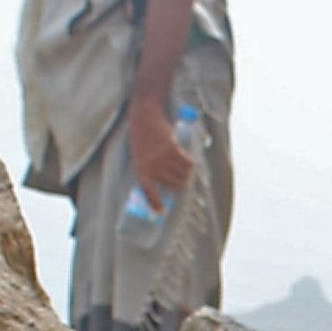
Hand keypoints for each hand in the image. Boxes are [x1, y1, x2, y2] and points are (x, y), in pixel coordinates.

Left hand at [127, 99, 193, 213]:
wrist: (144, 119)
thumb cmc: (142, 139)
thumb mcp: (140, 157)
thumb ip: (150, 170)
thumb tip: (167, 183)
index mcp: (141, 171)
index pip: (149, 192)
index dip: (155, 203)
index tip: (161, 211)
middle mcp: (152, 168)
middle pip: (175, 185)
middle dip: (182, 184)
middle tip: (184, 180)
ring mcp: (162, 159)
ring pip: (184, 174)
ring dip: (188, 173)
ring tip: (187, 169)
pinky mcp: (172, 149)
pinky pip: (188, 163)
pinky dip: (191, 164)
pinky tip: (190, 161)